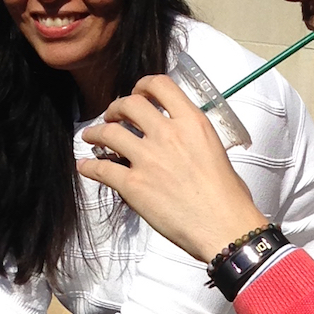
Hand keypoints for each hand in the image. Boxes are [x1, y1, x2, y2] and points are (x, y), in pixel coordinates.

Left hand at [78, 75, 271, 261]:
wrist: (224, 227)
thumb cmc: (228, 198)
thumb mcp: (216, 151)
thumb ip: (194, 139)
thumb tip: (183, 144)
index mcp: (192, 123)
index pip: (160, 86)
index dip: (143, 86)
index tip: (138, 93)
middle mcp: (168, 135)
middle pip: (129, 104)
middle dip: (116, 107)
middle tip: (113, 116)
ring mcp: (148, 159)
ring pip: (108, 133)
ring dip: (96, 132)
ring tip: (92, 136)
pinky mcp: (133, 185)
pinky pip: (101, 169)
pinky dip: (89, 167)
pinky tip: (86, 166)